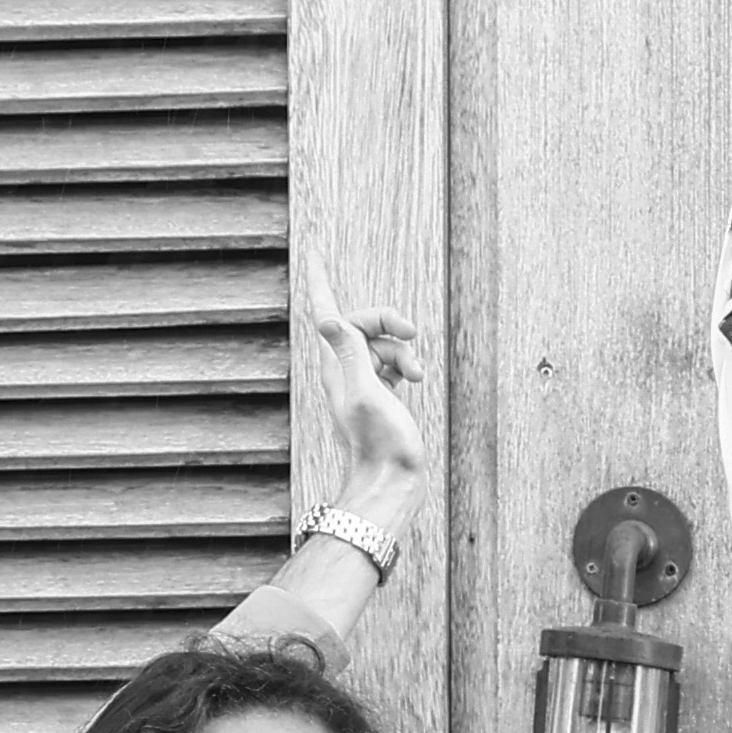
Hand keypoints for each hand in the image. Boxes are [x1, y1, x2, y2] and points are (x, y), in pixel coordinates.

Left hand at [307, 285, 428, 520]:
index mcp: (335, 365)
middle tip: (412, 332)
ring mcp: (361, 382)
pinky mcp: (379, 394)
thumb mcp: (365, 393)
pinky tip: (415, 379)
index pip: (325, 312)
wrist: (390, 483)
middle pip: (362, 323)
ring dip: (404, 351)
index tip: (314, 249)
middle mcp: (343, 370)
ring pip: (382, 344)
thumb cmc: (379, 444)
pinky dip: (406, 365)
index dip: (319, 279)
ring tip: (417, 374)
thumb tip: (328, 319)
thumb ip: (350, 354)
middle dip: (388, 322)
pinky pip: (391, 363)